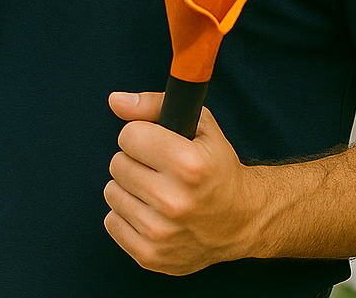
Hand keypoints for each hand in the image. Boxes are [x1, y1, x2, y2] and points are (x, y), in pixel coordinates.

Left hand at [103, 91, 266, 273]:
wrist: (243, 220)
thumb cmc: (217, 169)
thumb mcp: (199, 126)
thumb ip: (153, 105)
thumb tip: (115, 101)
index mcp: (188, 165)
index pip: (128, 136)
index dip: (142, 137)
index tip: (158, 145)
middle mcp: (174, 201)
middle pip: (117, 164)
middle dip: (136, 162)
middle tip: (161, 171)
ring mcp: (161, 233)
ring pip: (112, 191)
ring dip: (130, 189)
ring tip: (158, 192)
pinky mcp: (151, 255)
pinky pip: (111, 221)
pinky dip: (127, 215)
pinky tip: (152, 213)